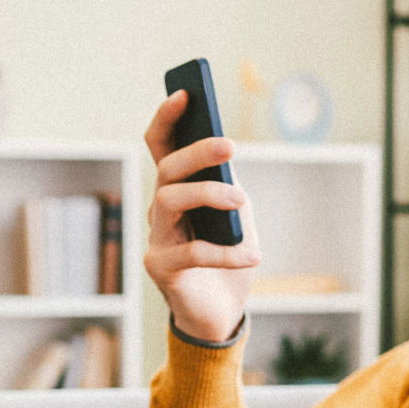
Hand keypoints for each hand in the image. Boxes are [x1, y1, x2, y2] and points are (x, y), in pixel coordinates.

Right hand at [143, 90, 262, 342]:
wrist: (223, 313)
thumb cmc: (229, 258)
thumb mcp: (237, 215)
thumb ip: (228, 187)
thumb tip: (224, 164)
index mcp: (178, 190)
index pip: (161, 146)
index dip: (167, 118)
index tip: (184, 94)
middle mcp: (160, 210)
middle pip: (167, 169)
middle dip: (197, 152)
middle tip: (229, 146)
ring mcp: (157, 239)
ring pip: (168, 200)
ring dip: (208, 194)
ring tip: (240, 200)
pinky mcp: (161, 269)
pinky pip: (190, 252)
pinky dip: (225, 253)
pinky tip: (252, 255)